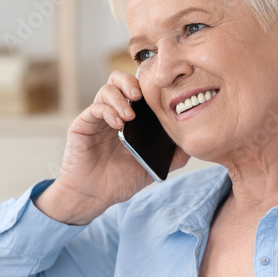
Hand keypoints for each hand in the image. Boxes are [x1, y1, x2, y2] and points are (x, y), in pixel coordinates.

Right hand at [35, 71, 189, 224]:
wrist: (94, 196)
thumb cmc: (120, 180)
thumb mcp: (152, 166)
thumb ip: (173, 154)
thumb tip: (194, 141)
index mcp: (130, 118)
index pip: (138, 88)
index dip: (148, 84)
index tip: (160, 92)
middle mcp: (113, 113)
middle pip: (119, 80)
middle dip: (131, 82)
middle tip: (140, 96)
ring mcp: (98, 118)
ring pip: (107, 89)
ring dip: (120, 98)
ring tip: (130, 115)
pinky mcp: (83, 125)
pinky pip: (95, 108)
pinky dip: (108, 111)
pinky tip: (118, 124)